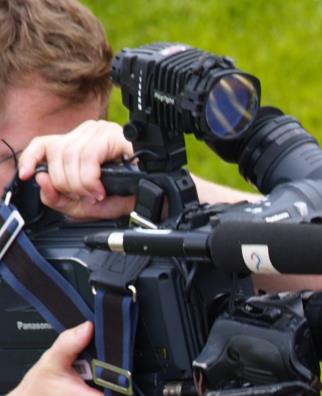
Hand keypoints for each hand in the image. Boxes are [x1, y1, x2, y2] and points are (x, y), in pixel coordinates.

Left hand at [18, 120, 136, 221]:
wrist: (161, 199)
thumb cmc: (128, 198)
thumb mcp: (86, 204)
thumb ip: (58, 198)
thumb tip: (40, 180)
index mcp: (80, 143)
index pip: (44, 143)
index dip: (31, 159)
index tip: (26, 175)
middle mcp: (89, 133)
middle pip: (56, 154)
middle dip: (65, 184)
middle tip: (84, 197)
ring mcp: (102, 131)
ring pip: (69, 156)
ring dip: (79, 184)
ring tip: (95, 195)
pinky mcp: (115, 136)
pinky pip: (88, 157)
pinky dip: (89, 178)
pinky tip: (98, 189)